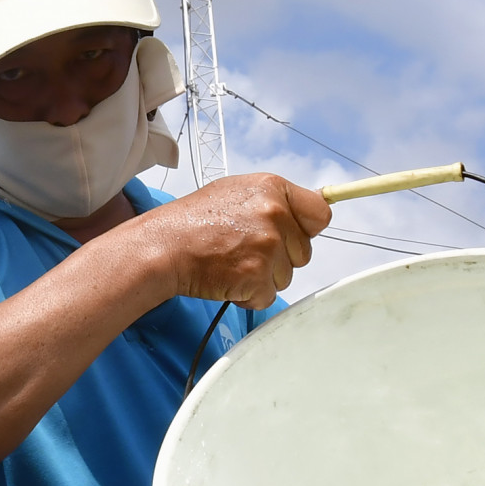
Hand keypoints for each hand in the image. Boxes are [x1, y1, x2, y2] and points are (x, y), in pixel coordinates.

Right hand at [115, 173, 330, 309]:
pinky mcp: (256, 276)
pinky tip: (227, 279)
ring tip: (232, 263)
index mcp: (273, 189)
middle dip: (279, 259)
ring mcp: (267, 246)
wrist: (165, 246)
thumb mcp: (238, 192)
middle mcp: (275, 215)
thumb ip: (274, 202)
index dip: (308, 229)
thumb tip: (310, 214)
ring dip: (262, 278)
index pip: (320, 213)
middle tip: (244, 251)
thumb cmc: (195, 221)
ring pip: (286, 277)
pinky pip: (267, 297)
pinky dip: (249, 295)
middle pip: (303, 253)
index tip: (297, 236)